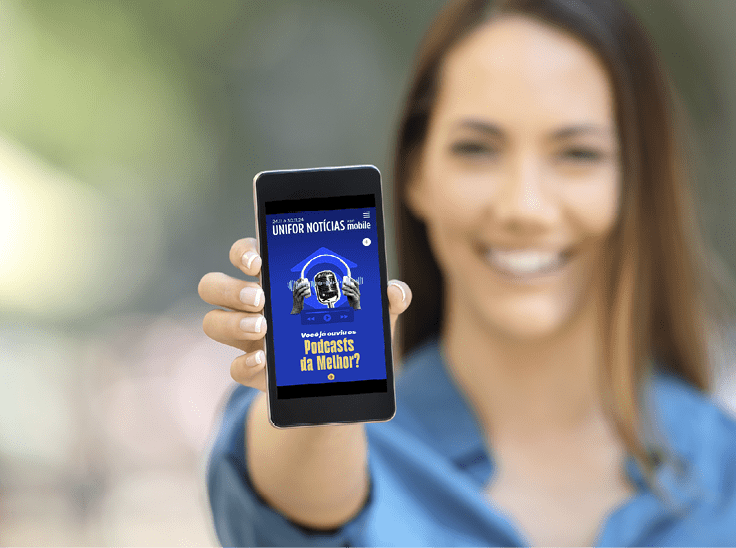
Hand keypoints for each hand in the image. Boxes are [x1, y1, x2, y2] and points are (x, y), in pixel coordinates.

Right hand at [198, 238, 411, 391]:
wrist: (346, 376)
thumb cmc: (354, 328)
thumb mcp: (374, 313)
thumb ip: (388, 299)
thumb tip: (396, 292)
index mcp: (277, 277)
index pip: (244, 253)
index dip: (243, 252)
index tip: (258, 262)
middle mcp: (254, 303)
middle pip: (213, 285)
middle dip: (230, 289)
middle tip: (261, 298)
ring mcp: (249, 338)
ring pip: (213, 323)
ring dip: (233, 323)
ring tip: (263, 328)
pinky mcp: (255, 371)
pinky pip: (233, 368)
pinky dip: (244, 364)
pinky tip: (264, 361)